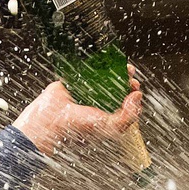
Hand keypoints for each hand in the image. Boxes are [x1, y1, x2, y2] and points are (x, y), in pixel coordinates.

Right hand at [13, 75, 142, 156]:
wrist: (50, 122)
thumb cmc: (77, 129)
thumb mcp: (109, 127)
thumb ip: (128, 116)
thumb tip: (138, 96)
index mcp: (106, 117)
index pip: (125, 104)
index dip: (133, 94)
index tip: (135, 88)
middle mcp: (97, 104)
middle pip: (117, 87)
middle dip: (126, 79)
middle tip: (129, 75)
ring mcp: (85, 92)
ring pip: (103, 77)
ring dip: (114, 69)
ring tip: (121, 65)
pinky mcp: (73, 82)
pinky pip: (85, 70)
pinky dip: (94, 64)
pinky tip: (103, 59)